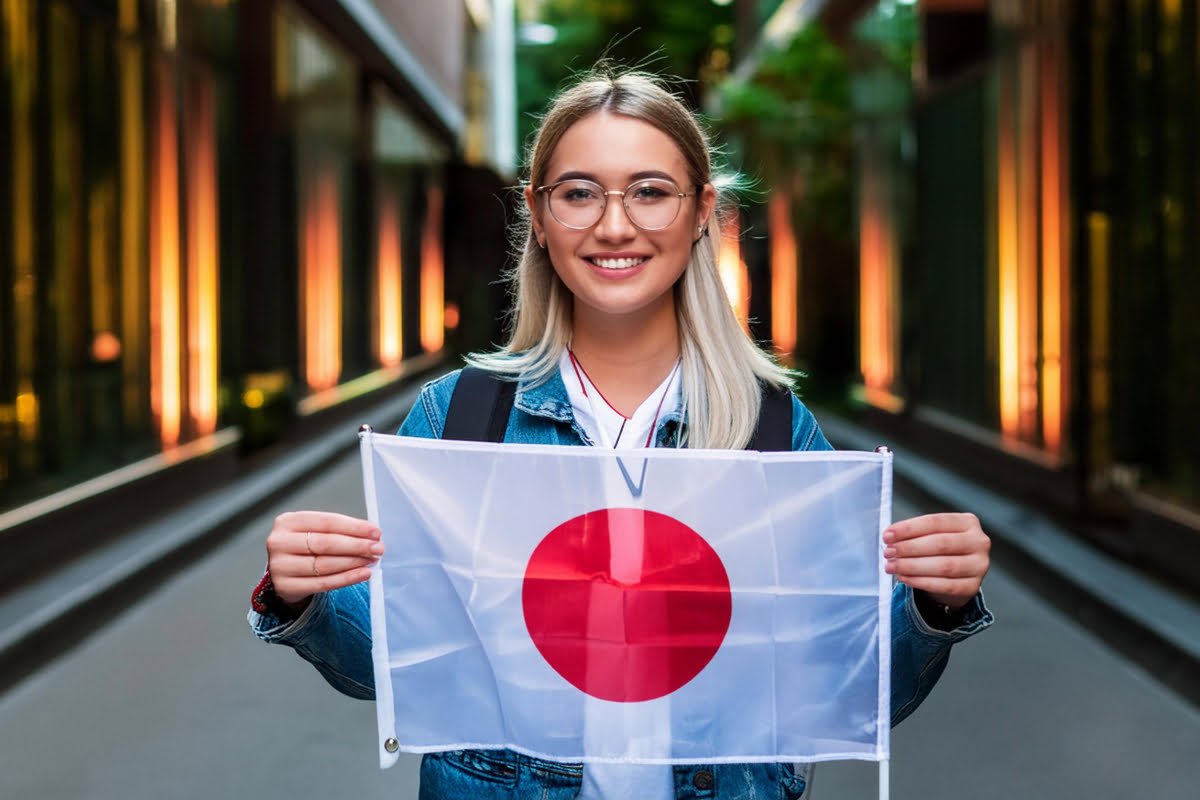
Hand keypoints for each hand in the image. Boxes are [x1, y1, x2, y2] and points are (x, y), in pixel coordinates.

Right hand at [266, 511, 382, 605]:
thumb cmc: (304, 548)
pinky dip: (347, 579)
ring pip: (325, 564)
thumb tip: (371, 535)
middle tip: (378, 548)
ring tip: (372, 560)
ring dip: (354, 562)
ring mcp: (280, 566)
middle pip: (326, 543)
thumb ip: (339, 531)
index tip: (375, 531)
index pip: (327, 522)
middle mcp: (279, 542)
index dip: (354, 527)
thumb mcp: (314, 532)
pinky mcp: (286, 587)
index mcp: (287, 522)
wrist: (285, 573)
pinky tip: (363, 573)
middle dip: (356, 545)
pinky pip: (323, 583)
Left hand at [883, 512, 989, 609]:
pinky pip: (945, 585)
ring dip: (912, 566)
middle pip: (940, 543)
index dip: (909, 528)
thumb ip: (916, 533)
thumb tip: (890, 537)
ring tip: (892, 566)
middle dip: (909, 548)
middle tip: (888, 552)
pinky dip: (921, 582)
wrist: (958, 576)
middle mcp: (978, 542)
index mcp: (968, 522)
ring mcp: (979, 565)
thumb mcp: (933, 534)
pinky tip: (904, 578)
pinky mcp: (973, 586)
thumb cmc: (941, 550)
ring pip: (943, 566)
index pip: (936, 522)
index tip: (888, 535)